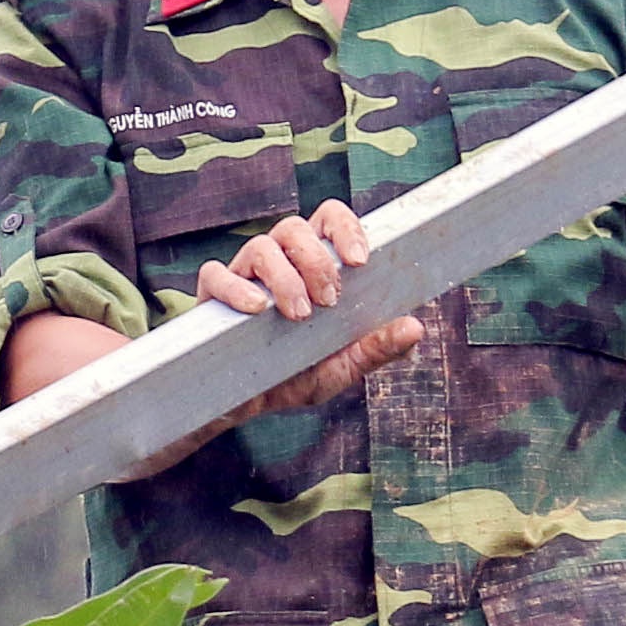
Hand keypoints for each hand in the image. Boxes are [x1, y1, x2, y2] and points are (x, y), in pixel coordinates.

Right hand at [193, 202, 420, 411]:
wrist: (246, 406)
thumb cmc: (295, 376)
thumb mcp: (341, 368)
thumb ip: (375, 348)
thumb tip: (414, 328)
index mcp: (311, 267)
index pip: (327, 219)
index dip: (344, 227)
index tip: (359, 260)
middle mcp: (277, 263)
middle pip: (293, 227)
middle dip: (316, 260)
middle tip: (329, 300)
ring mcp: (241, 276)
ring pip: (261, 247)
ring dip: (285, 277)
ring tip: (298, 314)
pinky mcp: (211, 299)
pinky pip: (216, 275)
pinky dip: (237, 287)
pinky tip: (257, 309)